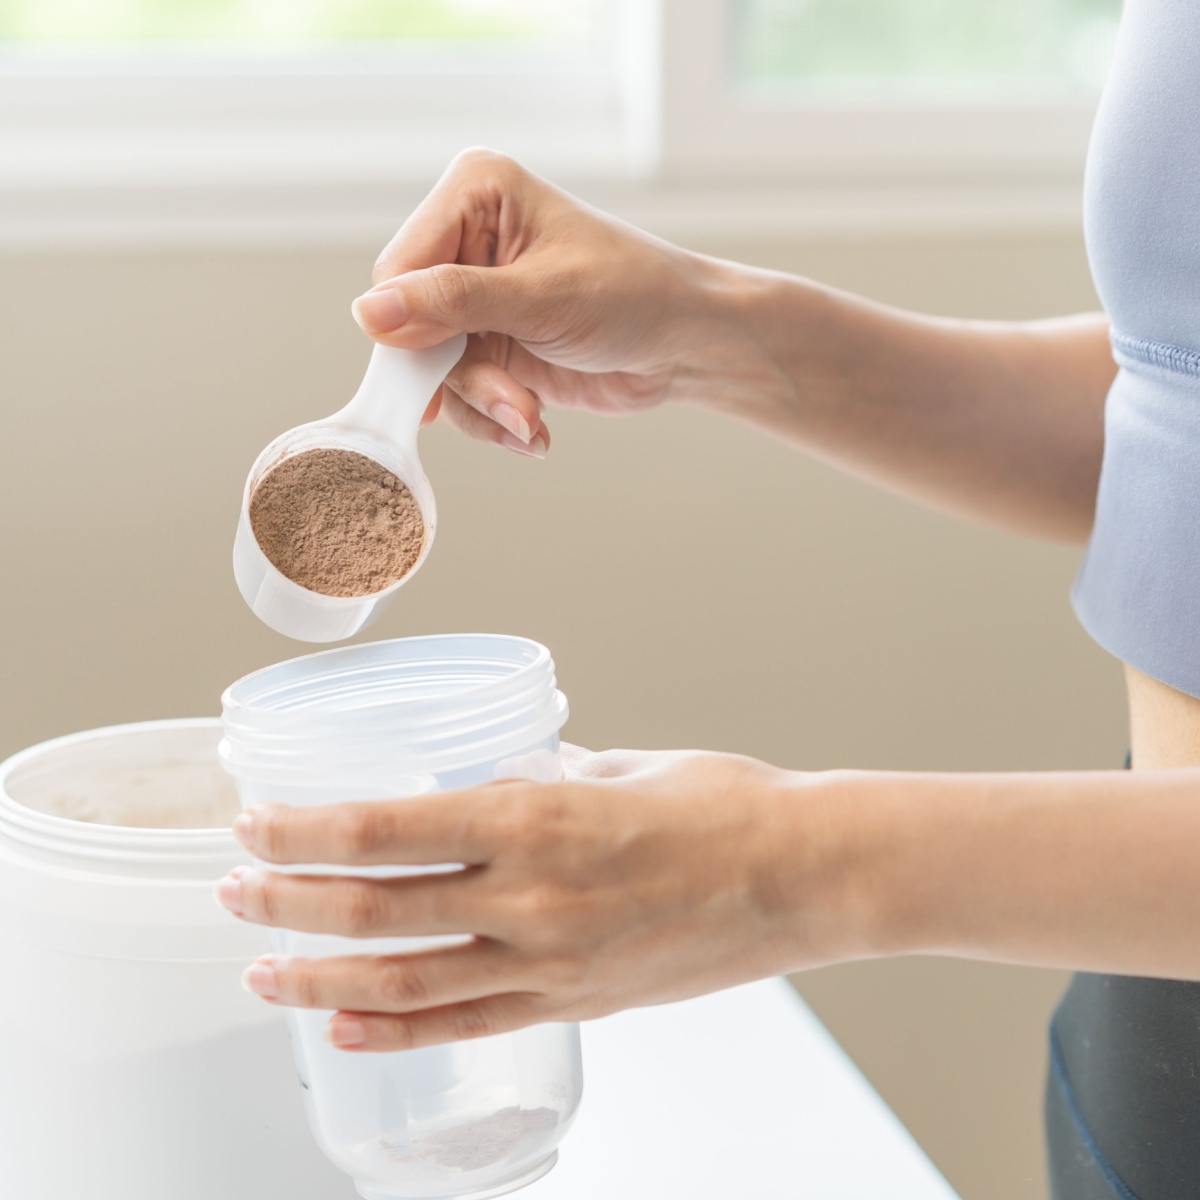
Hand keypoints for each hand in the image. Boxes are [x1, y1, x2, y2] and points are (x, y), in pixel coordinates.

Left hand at [215, 748, 857, 1050]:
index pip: (385, 830)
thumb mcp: (621, 765)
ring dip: (319, 980)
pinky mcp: (575, 1003)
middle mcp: (529, 898)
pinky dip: (397, 1033)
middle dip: (286, 904)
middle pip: (374, 912)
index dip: (305, 831)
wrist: (805, 877)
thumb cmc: (726, 803)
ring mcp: (550, 963)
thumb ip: (548, 775)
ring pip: (405, 982)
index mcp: (536, 818)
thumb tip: (500, 775)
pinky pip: (467, 1024)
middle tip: (233, 891)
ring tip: (260, 974)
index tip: (256, 823)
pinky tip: (347, 1030)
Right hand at [351, 149, 749, 457]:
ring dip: (483, 406)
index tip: (436, 369)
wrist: (687, 344)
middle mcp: (467, 241)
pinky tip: (533, 426)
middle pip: (409, 327)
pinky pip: (461, 394)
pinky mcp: (491, 345)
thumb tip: (370, 313)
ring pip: (433, 371)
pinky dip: (493, 418)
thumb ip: (453, 303)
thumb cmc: (634, 295)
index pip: (398, 269)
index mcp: (475, 194)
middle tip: (510, 401)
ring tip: (530, 419)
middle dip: (459, 378)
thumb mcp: (541, 297)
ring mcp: (477, 299)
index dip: (408, 328)